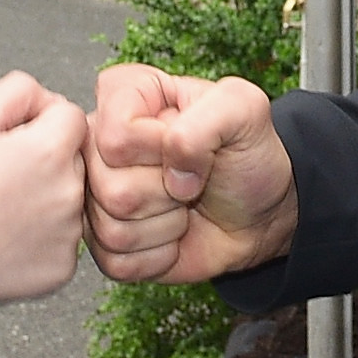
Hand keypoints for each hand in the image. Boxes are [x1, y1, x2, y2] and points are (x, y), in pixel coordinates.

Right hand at [0, 70, 86, 306]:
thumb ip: (20, 91)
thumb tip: (52, 100)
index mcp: (51, 150)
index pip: (70, 117)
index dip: (40, 123)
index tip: (13, 143)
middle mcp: (70, 192)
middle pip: (74, 160)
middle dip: (46, 161)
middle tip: (2, 179)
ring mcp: (69, 235)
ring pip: (70, 201)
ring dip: (47, 199)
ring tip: (2, 211)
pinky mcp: (62, 268)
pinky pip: (62, 241)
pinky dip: (42, 239)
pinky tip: (8, 238)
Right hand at [87, 63, 299, 285]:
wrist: (261, 213)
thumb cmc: (246, 156)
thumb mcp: (245, 110)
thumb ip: (208, 117)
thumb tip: (171, 167)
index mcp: (123, 96)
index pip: (114, 134)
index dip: (159, 148)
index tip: (186, 145)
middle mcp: (98, 144)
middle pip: (108, 184)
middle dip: (165, 191)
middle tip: (188, 180)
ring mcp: (96, 195)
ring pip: (113, 227)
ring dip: (167, 224)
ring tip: (182, 204)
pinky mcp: (104, 244)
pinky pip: (118, 261)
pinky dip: (160, 255)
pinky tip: (174, 233)